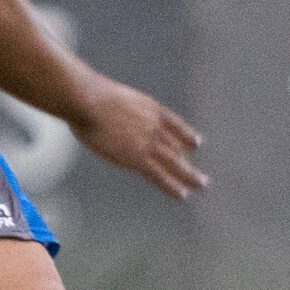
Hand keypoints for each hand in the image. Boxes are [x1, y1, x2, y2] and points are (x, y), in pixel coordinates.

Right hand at [72, 78, 207, 198]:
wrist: (88, 100)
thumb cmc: (88, 95)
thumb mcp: (111, 95)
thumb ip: (116, 106)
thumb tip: (104, 108)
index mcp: (150, 108)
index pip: (174, 123)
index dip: (186, 135)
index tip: (196, 143)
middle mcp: (154, 126)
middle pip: (176, 146)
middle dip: (188, 159)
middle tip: (200, 170)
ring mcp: (148, 142)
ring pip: (175, 162)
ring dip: (190, 175)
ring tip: (201, 184)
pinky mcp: (138, 158)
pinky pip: (160, 176)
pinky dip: (172, 186)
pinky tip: (183, 194)